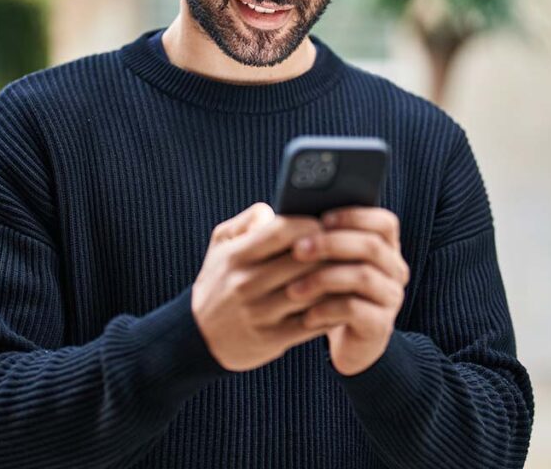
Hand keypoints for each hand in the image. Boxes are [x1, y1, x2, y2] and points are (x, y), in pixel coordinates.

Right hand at [191, 202, 341, 371]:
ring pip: (312, 292)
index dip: (310, 224)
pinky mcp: (271, 339)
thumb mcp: (220, 245)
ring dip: (337, 280)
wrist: (197, 336)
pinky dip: (332, 310)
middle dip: (330, 251)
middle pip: (304, 261)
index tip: (325, 224)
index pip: (282, 231)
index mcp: (236, 256)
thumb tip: (274, 210)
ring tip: (352, 269)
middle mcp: (246, 284)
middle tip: (348, 245)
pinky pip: (312, 323)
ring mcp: (259, 314)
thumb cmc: (219, 281)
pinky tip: (344, 300)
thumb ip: (247, 221)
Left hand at [287, 206, 409, 375]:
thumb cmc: (333, 291)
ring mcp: (391, 298)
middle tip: (297, 249)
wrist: (349, 340)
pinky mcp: (381, 325)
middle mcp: (395, 270)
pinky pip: (355, 310)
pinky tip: (306, 314)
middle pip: (372, 246)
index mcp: (386, 248)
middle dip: (331, 244)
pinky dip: (327, 309)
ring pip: (363, 277)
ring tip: (293, 288)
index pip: (384, 223)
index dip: (354, 217)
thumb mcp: (331, 263)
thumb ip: (322, 238)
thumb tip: (291, 217)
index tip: (321, 219)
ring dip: (323, 278)